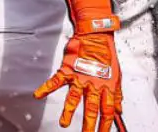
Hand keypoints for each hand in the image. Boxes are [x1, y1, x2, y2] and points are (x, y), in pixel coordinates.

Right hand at [34, 0, 125, 131]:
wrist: (96, 34)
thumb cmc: (106, 54)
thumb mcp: (117, 74)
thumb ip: (116, 94)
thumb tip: (120, 109)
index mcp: (106, 86)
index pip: (108, 110)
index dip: (106, 124)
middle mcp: (93, 83)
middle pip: (91, 108)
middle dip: (88, 124)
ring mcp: (80, 76)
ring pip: (74, 97)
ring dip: (68, 111)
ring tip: (63, 123)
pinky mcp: (68, 69)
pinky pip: (56, 80)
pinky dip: (46, 87)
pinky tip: (38, 95)